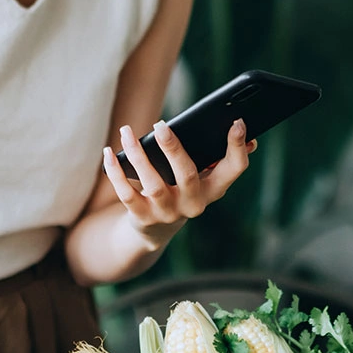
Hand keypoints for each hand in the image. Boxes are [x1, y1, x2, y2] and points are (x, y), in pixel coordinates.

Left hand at [101, 118, 256, 247]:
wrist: (156, 231)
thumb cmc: (182, 190)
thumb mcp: (202, 180)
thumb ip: (217, 157)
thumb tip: (242, 131)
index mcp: (214, 189)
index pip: (234, 169)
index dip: (237, 147)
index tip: (236, 121)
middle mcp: (194, 204)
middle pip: (187, 174)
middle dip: (174, 148)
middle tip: (160, 125)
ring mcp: (167, 213)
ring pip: (153, 183)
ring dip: (138, 155)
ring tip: (126, 132)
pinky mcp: (143, 218)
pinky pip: (127, 194)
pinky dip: (116, 172)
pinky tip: (110, 153)